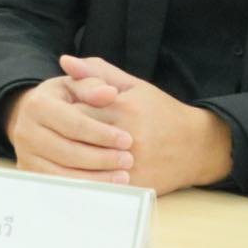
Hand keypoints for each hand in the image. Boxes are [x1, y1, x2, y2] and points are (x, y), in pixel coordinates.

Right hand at [2, 74, 134, 183]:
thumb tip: (109, 92)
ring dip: (95, 178)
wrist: (40, 119)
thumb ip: (94, 84)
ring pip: (62, 174)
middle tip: (128, 161)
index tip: (127, 140)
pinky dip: (83, 189)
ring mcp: (25, 155)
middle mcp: (25, 131)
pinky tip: (105, 188)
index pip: (74, 123)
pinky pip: (58, 187)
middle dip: (101, 158)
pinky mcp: (30, 174)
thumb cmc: (66, 100)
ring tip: (122, 177)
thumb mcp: (78, 86)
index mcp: (37, 104)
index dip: (102, 133)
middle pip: (68, 152)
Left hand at [58, 55, 233, 194]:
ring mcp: (132, 164)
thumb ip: (97, 72)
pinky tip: (75, 173)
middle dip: (62, 136)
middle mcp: (128, 136)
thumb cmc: (160, 111)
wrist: (196, 146)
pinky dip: (85, 180)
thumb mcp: (132, 85)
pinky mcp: (135, 185)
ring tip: (59, 154)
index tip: (56, 113)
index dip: (62, 112)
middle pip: (78, 137)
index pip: (76, 109)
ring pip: (85, 164)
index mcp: (124, 107)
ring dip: (69, 160)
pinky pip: (100, 185)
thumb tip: (64, 61)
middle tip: (52, 135)